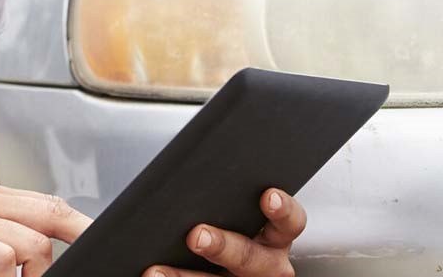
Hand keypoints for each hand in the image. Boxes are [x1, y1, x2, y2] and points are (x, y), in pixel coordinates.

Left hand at [142, 188, 304, 276]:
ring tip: (157, 270)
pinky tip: (151, 275)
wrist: (214, 258)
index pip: (290, 222)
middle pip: (250, 258)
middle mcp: (266, 265)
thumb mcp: (234, 210)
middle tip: (196, 234)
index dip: (282, 209)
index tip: (267, 195)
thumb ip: (224, 198)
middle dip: (223, 246)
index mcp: (275, 237)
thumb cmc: (225, 223)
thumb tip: (189, 175)